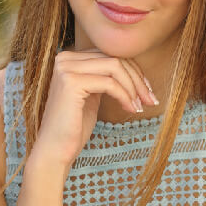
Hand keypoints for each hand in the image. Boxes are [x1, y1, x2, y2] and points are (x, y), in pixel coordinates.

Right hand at [31, 50, 157, 170]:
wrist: (55, 150)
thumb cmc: (74, 127)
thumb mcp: (92, 95)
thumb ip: (104, 78)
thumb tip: (134, 68)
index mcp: (69, 59)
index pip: (110, 55)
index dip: (133, 71)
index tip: (146, 91)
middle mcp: (64, 58)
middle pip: (114, 58)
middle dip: (137, 79)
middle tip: (150, 100)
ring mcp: (66, 69)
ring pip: (115, 67)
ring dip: (134, 87)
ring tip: (140, 106)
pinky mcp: (70, 82)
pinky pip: (110, 83)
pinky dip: (125, 96)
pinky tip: (130, 110)